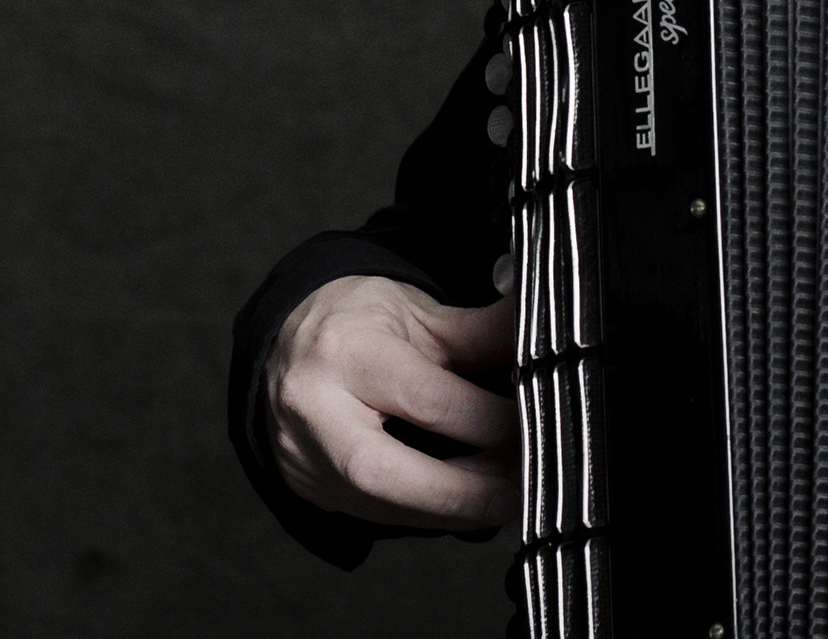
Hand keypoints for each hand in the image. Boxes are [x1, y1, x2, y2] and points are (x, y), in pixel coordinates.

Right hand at [262, 275, 510, 530]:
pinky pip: (377, 517)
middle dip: (469, 492)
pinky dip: (429, 514)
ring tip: (506, 496)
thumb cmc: (355, 322)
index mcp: (344, 350)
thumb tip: (542, 339)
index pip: (426, 399)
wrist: (285, 343)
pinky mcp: (311, 490)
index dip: (489, 423)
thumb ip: (479, 333)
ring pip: (384, 508)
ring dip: (456, 510)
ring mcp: (305, 458)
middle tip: (525, 488)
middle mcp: (315, 409)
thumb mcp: (415, 312)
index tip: (535, 427)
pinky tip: (466, 501)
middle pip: (391, 473)